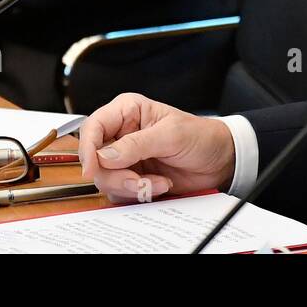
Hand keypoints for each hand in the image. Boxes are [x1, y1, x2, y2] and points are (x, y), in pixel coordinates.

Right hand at [78, 93, 235, 202]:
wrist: (219, 160)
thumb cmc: (200, 136)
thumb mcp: (170, 135)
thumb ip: (136, 145)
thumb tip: (103, 156)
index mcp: (127, 111)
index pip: (93, 127)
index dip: (87, 148)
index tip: (93, 168)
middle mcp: (121, 134)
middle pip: (95, 159)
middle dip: (116, 175)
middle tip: (140, 180)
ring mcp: (125, 158)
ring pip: (105, 179)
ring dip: (131, 186)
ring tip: (158, 182)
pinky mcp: (132, 177)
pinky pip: (119, 192)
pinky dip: (138, 194)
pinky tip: (160, 185)